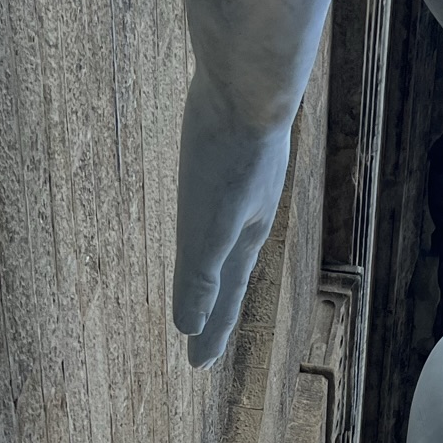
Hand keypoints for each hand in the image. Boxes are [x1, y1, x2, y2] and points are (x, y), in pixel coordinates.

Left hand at [172, 65, 292, 368]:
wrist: (254, 79)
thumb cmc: (229, 154)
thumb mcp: (208, 223)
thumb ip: (201, 275)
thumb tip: (188, 328)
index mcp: (243, 238)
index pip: (224, 300)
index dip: (210, 332)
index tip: (198, 364)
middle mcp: (251, 213)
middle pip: (231, 272)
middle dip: (218, 306)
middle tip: (205, 333)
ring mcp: (248, 178)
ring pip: (233, 231)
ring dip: (222, 261)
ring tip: (216, 272)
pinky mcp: (237, 142)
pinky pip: (227, 188)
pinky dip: (221, 209)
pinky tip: (218, 194)